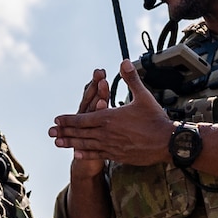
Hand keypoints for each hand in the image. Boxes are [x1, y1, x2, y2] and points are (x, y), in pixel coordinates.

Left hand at [49, 62, 174, 166]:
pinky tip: (77, 154)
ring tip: (58, 143)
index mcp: (109, 117)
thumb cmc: (155, 119)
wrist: (167, 142)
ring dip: (71, 144)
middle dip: (64, 132)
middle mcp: (107, 133)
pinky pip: (97, 155)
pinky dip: (85, 154)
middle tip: (49, 133)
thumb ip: (131, 79)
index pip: (83, 118)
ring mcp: (111, 146)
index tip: (56, 119)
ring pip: (86, 145)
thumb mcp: (143, 96)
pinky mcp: (118, 156)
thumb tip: (124, 62)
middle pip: (80, 133)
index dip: (68, 119)